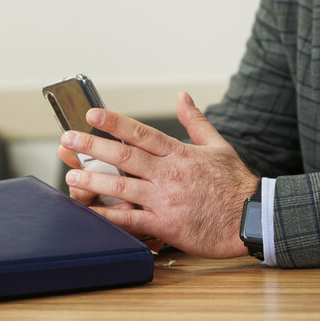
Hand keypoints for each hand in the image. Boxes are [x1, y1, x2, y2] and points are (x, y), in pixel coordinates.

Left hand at [59, 92, 258, 257]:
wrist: (251, 219)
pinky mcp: (165, 224)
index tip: (93, 115)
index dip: (115, 122)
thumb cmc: (236, 183)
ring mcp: (165, 200)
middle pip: (124, 156)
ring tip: (71, 175)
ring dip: (93, 180)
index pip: (142, 133)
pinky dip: (109, 216)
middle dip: (92, 146)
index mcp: (180, 154)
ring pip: (122, 187)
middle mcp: (169, 174)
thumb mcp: (219, 145)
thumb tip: (183, 96)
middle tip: (68, 139)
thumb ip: (196, 121)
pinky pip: (131, 219)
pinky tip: (90, 212)